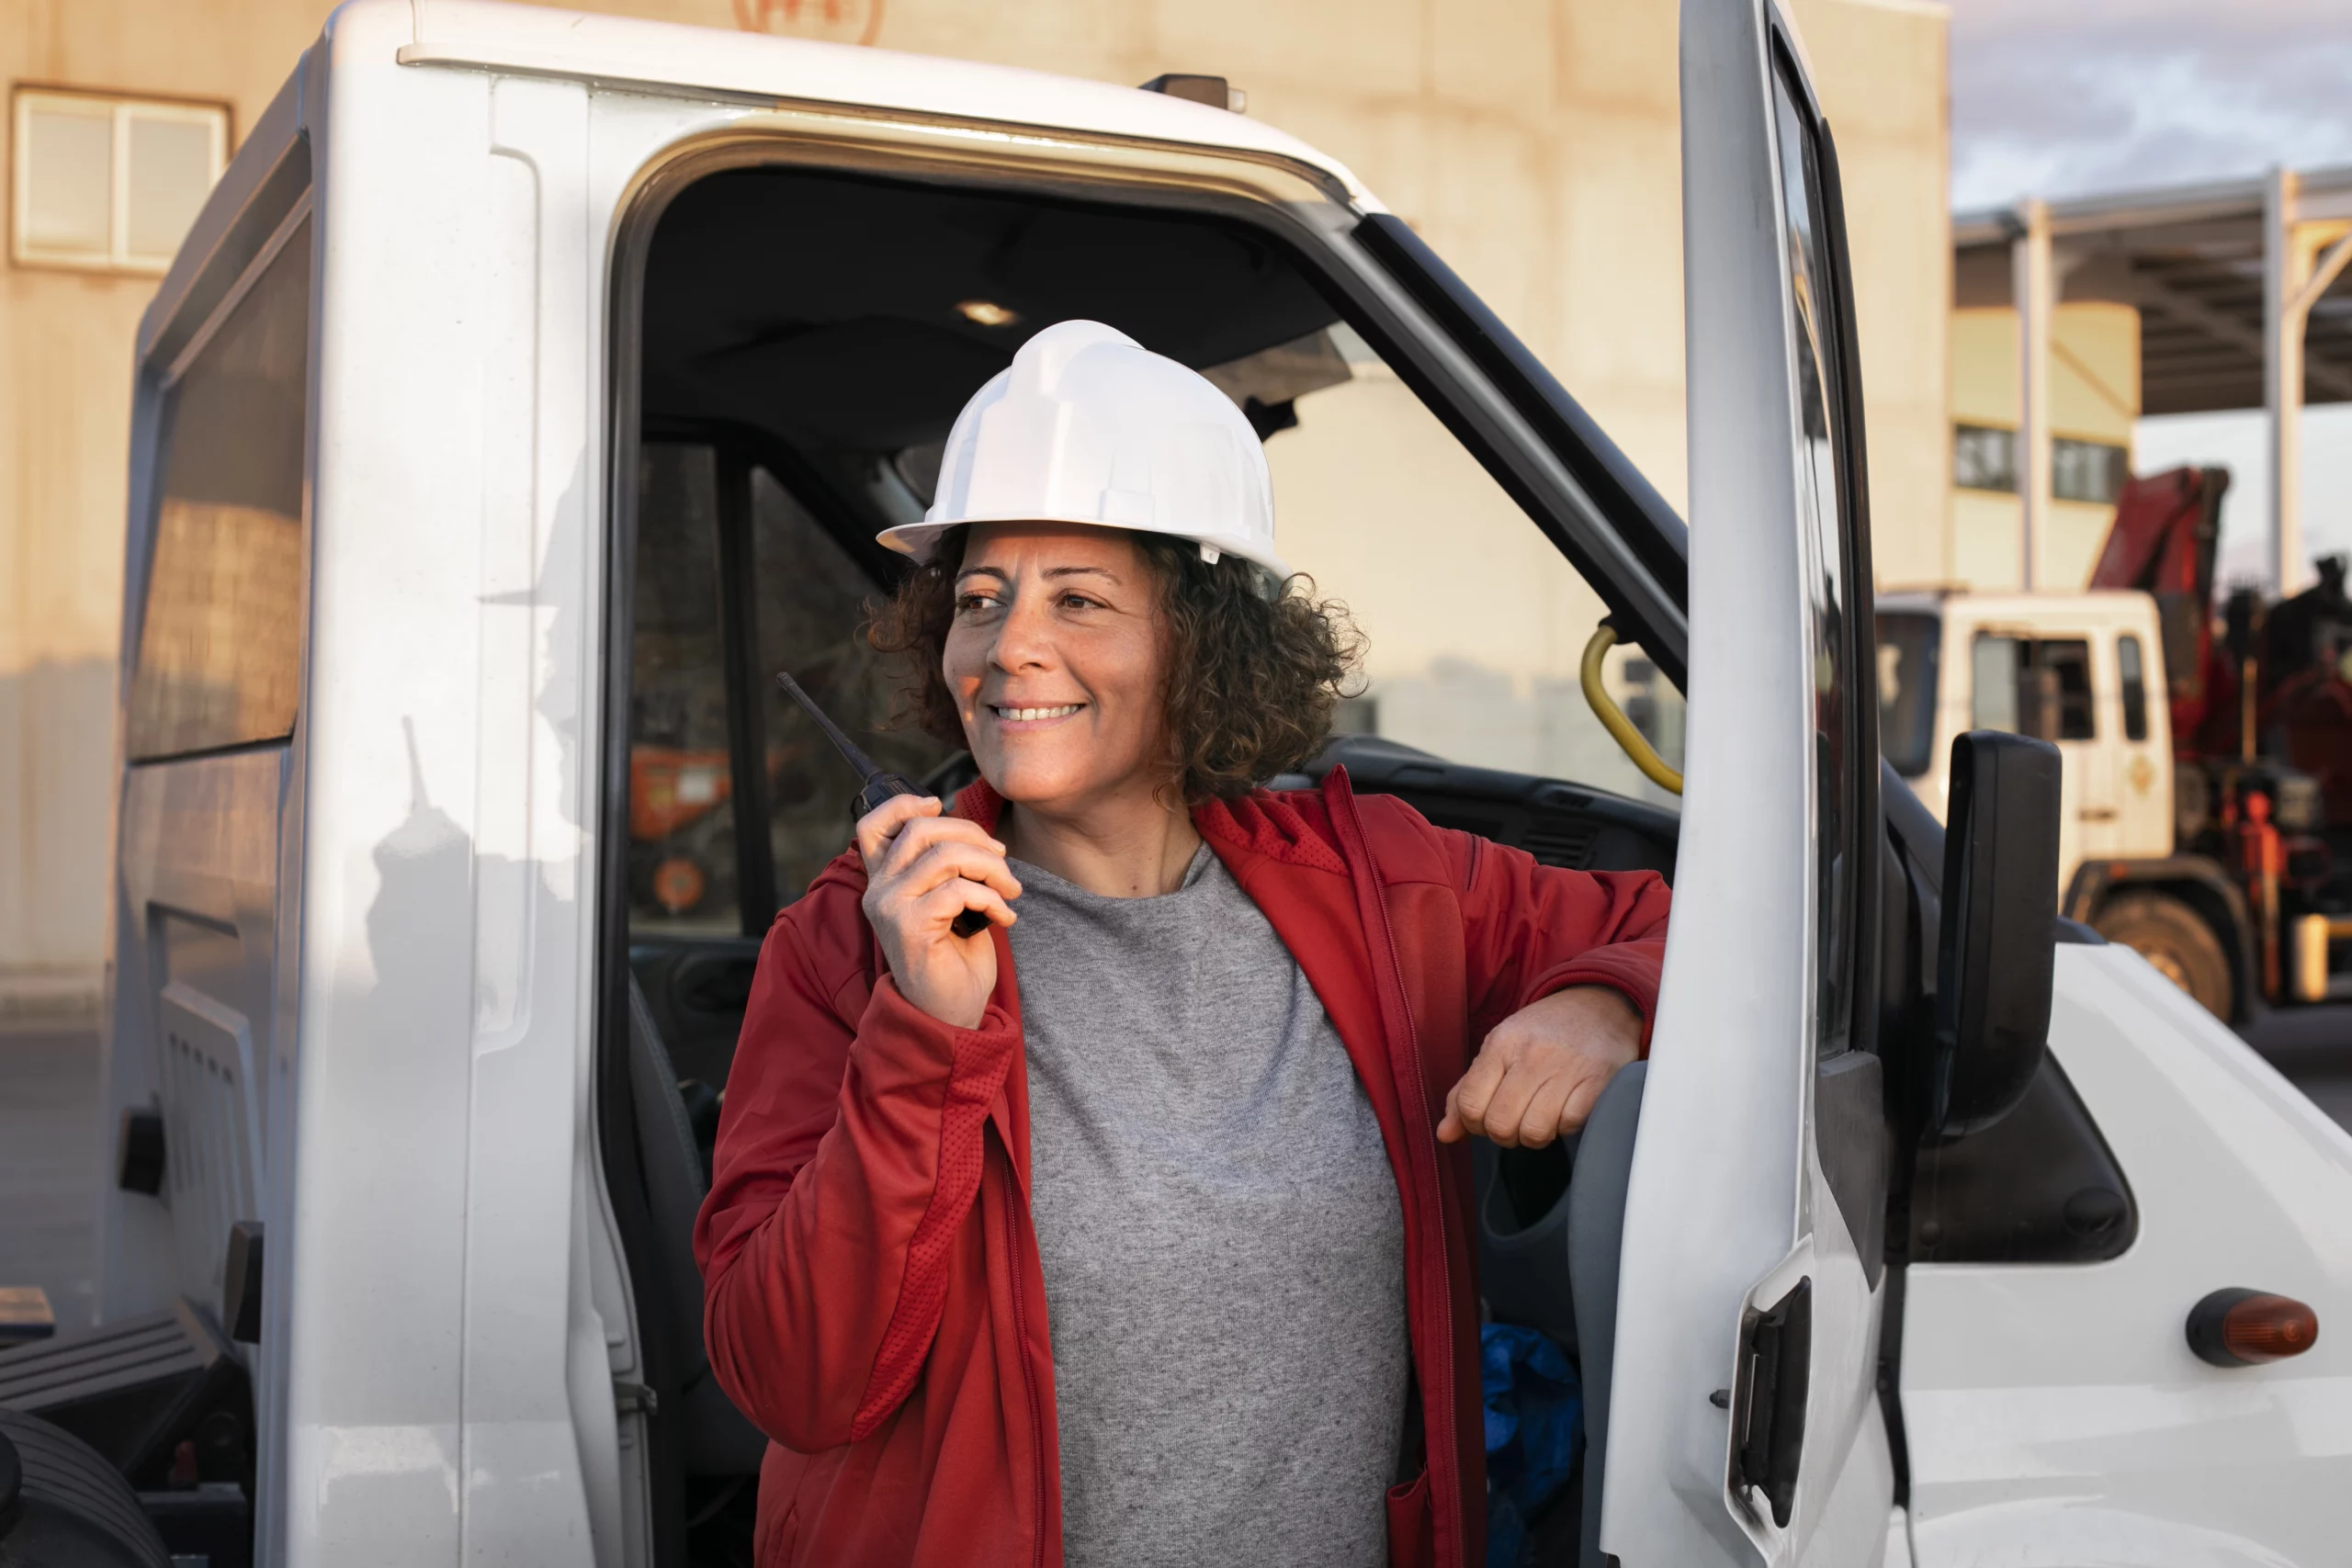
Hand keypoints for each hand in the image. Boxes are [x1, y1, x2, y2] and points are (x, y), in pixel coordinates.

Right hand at [856, 794, 1021, 1029]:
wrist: (950, 1014)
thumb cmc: (954, 957)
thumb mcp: (949, 901)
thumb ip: (946, 867)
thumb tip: (973, 833)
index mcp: (883, 881)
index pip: (873, 824)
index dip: (904, 804)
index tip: (940, 805)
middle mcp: (878, 891)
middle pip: (921, 830)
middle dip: (973, 836)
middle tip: (1003, 860)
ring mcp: (890, 909)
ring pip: (945, 856)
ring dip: (991, 868)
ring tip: (1011, 891)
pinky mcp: (910, 928)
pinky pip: (959, 890)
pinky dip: (993, 899)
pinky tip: (1005, 918)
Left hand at [1438, 987, 1640, 1146]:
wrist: (1599, 1007)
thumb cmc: (1543, 1033)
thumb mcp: (1499, 1049)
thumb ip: (1468, 1091)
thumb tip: (1444, 1134)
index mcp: (1501, 1044)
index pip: (1469, 1103)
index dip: (1473, 1124)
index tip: (1486, 1120)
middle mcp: (1531, 1055)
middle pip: (1500, 1124)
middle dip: (1504, 1134)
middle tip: (1515, 1121)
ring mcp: (1565, 1068)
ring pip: (1534, 1131)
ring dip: (1534, 1135)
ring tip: (1540, 1118)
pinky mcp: (1597, 1082)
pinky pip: (1569, 1126)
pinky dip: (1565, 1126)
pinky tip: (1565, 1109)